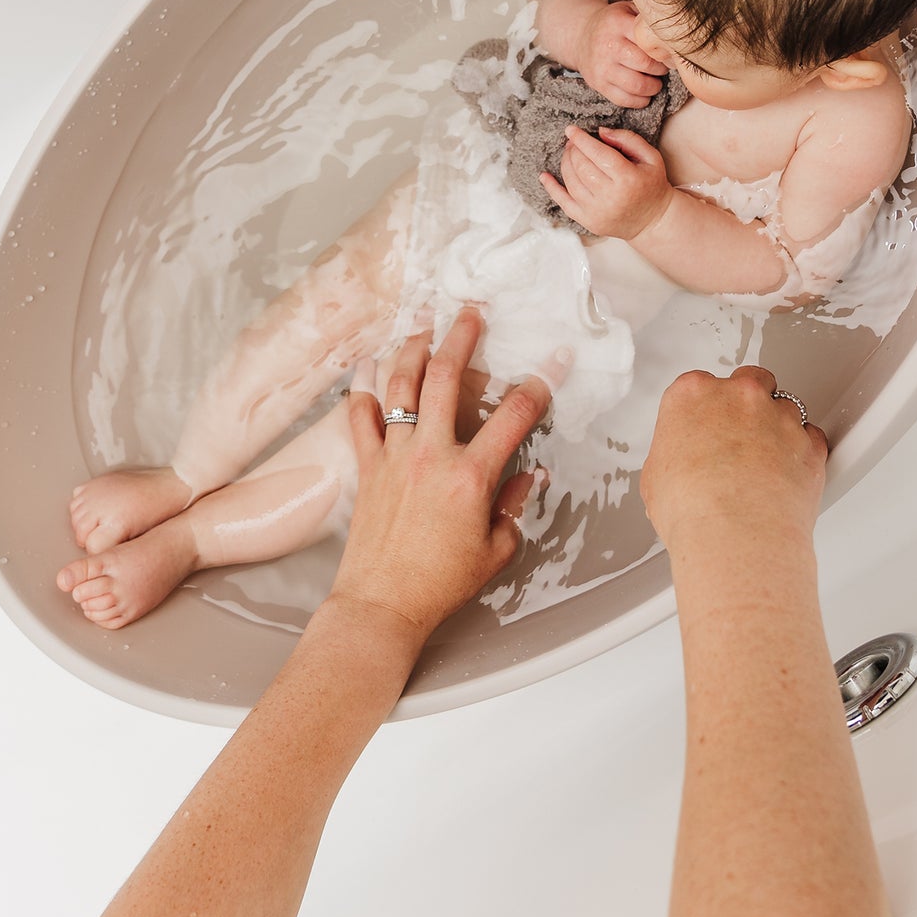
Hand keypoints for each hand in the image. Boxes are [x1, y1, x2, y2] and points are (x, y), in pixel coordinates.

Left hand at [332, 309, 565, 636]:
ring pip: (401, 386)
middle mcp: (431, 455)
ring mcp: (394, 457)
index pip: (515, 416)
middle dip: (463, 337)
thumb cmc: (440, 584)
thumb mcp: (495, 550)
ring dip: (414, 348)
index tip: (556, 359)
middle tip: (472, 311)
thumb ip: (515, 507)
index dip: (541, 383)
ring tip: (424, 323)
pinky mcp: (367, 467)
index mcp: (471, 476)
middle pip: (448, 378)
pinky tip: (367, 365)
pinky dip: (362, 388)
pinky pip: (361, 417)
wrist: (381, 605)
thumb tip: (529, 476)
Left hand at [539, 125, 674, 238]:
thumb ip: (628, 139)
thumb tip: (600, 132)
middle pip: (582, 166)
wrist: (652, 220)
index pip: (598, 154)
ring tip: (569, 153)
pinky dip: (552, 188)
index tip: (570, 130)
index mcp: (628, 179)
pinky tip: (544, 176)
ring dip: (566, 163)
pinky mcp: (587, 221)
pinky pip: (564, 202)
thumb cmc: (651, 185)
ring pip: (571, 181)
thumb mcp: (650, 157)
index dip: (582, 140)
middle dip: (574, 150)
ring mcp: (597, 211)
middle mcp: (610, 197)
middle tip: (573, 142)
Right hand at [578, 2, 667, 108]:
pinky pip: (624, 99)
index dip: (663, 49)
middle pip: (646, 64)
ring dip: (653, 87)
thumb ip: (648, 17)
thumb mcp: (627, 9)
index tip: (667, 52)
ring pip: (637, 85)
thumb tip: (676, 30)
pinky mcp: (597, 84)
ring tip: (655, 83)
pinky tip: (644, 94)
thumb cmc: (614, 24)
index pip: (649, 40)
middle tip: (663, 68)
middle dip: (661, 69)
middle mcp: (608, 45)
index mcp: (617, 23)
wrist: (582, 35)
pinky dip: (640, 101)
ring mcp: (601, 67)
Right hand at [640, 366, 827, 552]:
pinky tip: (786, 473)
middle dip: (746, 404)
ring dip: (777, 428)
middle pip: (749, 381)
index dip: (704, 409)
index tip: (704, 428)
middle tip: (737, 438)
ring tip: (764, 463)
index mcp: (693, 395)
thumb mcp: (656, 476)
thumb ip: (673, 452)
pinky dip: (802, 451)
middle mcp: (739, 396)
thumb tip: (680, 465)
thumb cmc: (692, 509)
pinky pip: (811, 437)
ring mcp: (778, 416)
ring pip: (785, 407)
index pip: (700, 385)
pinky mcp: (809, 442)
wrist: (735, 537)